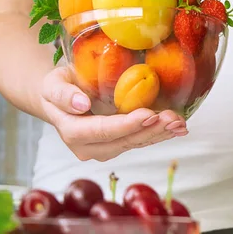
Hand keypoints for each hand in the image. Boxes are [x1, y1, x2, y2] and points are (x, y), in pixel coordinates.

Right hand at [39, 67, 186, 161]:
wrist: (61, 98)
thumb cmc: (57, 87)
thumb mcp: (52, 84)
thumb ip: (63, 94)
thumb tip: (81, 104)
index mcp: (72, 132)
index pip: (101, 131)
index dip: (126, 125)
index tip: (148, 114)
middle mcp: (89, 148)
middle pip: (123, 141)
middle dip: (150, 130)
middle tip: (173, 119)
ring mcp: (104, 149)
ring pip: (135, 143)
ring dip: (160, 134)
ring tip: (180, 123)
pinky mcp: (118, 145)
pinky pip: (140, 141)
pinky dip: (160, 134)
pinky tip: (177, 128)